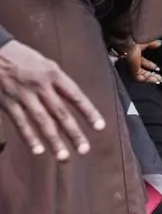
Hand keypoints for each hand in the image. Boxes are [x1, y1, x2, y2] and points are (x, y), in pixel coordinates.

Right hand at [0, 40, 105, 158]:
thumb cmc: (21, 57)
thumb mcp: (45, 63)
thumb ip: (58, 82)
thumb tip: (73, 101)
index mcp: (53, 74)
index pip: (75, 96)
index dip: (89, 112)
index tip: (100, 127)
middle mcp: (40, 86)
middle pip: (61, 112)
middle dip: (74, 132)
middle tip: (84, 149)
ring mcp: (23, 95)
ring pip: (42, 121)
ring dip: (54, 140)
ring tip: (64, 157)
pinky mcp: (7, 103)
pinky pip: (20, 123)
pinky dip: (29, 137)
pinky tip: (38, 150)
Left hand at [118, 40, 161, 84]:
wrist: (127, 42)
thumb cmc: (134, 39)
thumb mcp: (146, 40)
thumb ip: (153, 43)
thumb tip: (159, 44)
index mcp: (135, 53)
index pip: (143, 62)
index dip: (150, 65)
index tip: (157, 68)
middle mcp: (133, 60)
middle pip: (142, 70)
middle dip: (151, 74)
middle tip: (159, 77)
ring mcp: (132, 65)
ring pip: (141, 74)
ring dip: (150, 78)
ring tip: (158, 79)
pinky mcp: (131, 69)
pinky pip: (138, 78)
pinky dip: (145, 79)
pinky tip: (152, 80)